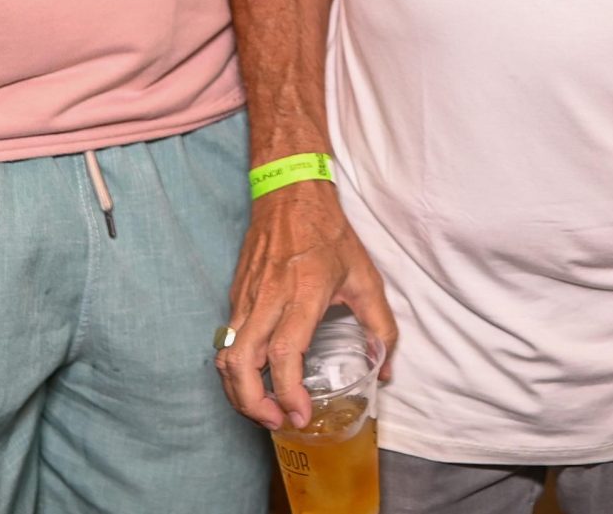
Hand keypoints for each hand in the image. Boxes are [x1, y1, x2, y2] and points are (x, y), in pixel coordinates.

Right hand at [216, 182, 398, 430]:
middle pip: (242, 363)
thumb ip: (381, 326)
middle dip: (253, 403)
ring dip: (239, 391)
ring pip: (227, 355)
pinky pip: (227, 341)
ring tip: (265, 409)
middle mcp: (269, 297)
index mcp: (303, 293)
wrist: (288, 191)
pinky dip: (236, 369)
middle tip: (277, 421)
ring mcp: (246, 296)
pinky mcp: (235, 295)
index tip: (299, 414)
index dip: (288, 391)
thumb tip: (385, 370)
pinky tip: (257, 380)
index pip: (284, 352)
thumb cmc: (328, 233)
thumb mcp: (365, 276)